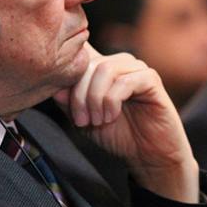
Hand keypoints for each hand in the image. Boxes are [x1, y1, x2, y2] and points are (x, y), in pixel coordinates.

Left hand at [52, 45, 198, 202]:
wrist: (148, 155)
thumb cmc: (119, 135)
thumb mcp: (84, 120)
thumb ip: (69, 103)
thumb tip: (56, 87)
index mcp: (101, 68)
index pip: (79, 52)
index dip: (66, 69)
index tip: (61, 100)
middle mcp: (119, 63)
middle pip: (89, 63)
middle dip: (79, 95)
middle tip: (82, 121)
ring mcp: (136, 69)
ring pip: (105, 69)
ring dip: (95, 99)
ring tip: (97, 121)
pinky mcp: (151, 79)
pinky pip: (125, 81)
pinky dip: (112, 101)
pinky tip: (112, 117)